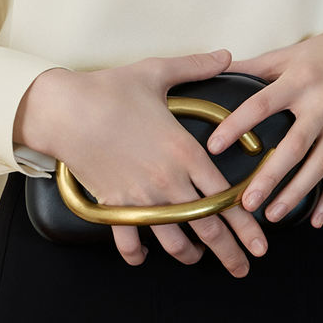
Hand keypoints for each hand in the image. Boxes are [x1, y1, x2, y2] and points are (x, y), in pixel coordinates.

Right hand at [12, 49, 270, 275]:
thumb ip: (196, 67)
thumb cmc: (109, 90)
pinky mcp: (114, 203)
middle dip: (230, 251)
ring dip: (190, 255)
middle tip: (244, 267)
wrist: (62, 109)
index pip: (226, 196)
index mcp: (184, 151)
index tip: (260, 241)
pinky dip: (136, 252)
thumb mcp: (157, 72)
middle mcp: (167, 180)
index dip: (246, 222)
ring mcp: (140, 196)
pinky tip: (144, 256)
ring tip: (201, 260)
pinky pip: (128, 238)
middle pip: (206, 226)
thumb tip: (226, 54)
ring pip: (173, 238)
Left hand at [200, 18, 322, 226]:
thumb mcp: (290, 54)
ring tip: (273, 214)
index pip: (262, 105)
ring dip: (297, 193)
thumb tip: (215, 69)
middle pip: (295, 145)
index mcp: (299, 80)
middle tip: (246, 202)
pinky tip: (315, 219)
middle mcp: (322, 103)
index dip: (237, 125)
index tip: (214, 146)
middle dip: (270, 176)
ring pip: (320, 164)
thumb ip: (254, 67)